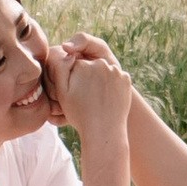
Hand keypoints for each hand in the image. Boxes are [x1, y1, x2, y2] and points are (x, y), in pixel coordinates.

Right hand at [59, 33, 135, 148]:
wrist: (104, 131)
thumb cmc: (79, 114)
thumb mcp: (62, 93)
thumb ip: (60, 69)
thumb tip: (69, 54)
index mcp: (82, 65)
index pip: (74, 64)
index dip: (73, 78)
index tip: (75, 93)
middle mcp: (100, 64)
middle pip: (90, 66)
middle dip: (87, 77)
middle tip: (86, 97)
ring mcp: (115, 71)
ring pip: (103, 71)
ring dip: (100, 80)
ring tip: (97, 99)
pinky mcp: (126, 79)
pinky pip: (115, 77)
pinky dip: (112, 85)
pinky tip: (107, 98)